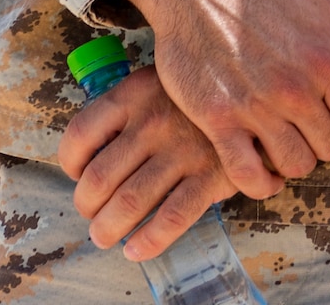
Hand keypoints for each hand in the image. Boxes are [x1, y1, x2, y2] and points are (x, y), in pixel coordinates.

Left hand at [61, 66, 236, 260]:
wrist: (260, 95)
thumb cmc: (199, 96)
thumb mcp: (161, 80)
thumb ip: (128, 108)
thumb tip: (92, 153)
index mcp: (135, 94)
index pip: (79, 137)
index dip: (69, 165)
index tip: (77, 175)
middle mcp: (154, 122)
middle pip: (98, 181)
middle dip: (87, 207)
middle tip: (93, 213)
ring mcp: (183, 150)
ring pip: (127, 204)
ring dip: (107, 230)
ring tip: (106, 235)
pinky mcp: (211, 175)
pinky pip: (171, 218)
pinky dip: (147, 242)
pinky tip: (136, 249)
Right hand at [113, 0, 329, 198]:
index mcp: (326, 58)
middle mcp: (295, 89)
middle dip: (326, 141)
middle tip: (314, 126)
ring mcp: (255, 108)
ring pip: (294, 165)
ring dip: (294, 159)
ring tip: (288, 141)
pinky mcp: (217, 120)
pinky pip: (247, 176)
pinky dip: (259, 180)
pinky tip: (261, 163)